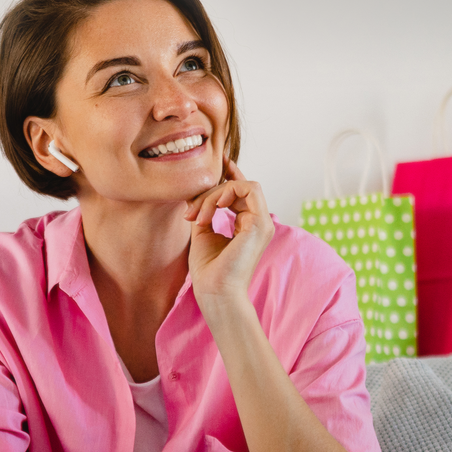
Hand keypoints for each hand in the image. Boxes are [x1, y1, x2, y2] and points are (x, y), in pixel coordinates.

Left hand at [185, 160, 273, 306]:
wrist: (215, 292)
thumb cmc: (209, 271)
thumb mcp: (203, 233)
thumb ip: (205, 211)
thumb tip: (198, 194)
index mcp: (247, 226)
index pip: (242, 191)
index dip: (231, 172)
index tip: (218, 159)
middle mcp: (258, 223)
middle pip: (237, 187)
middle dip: (209, 193)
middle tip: (189, 213)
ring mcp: (263, 223)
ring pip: (243, 185)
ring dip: (215, 195)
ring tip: (199, 215)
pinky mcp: (261, 224)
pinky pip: (249, 189)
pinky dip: (227, 192)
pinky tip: (213, 207)